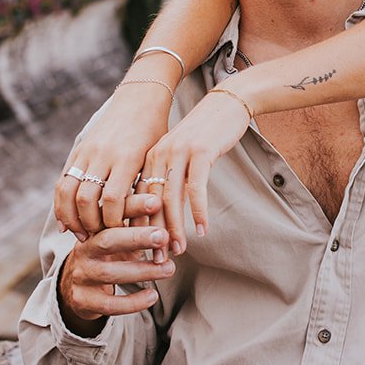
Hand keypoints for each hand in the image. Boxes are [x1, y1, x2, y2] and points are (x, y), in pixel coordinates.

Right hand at [55, 85, 172, 237]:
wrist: (141, 98)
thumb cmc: (156, 133)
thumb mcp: (157, 159)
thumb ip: (148, 187)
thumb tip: (151, 225)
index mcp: (128, 158)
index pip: (114, 199)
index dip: (113, 223)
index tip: (118, 235)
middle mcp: (104, 154)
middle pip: (87, 199)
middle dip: (89, 224)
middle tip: (94, 240)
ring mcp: (88, 151)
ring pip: (68, 190)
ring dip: (70, 217)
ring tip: (79, 234)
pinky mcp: (79, 149)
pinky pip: (63, 180)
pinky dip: (61, 203)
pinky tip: (66, 220)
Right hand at [57, 191, 174, 336]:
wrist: (74, 288)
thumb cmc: (107, 255)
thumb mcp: (119, 237)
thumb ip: (138, 223)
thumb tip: (168, 207)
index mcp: (94, 228)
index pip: (112, 212)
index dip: (134, 205)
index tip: (156, 201)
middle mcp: (84, 249)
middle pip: (108, 240)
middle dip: (136, 237)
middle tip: (163, 236)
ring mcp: (81, 275)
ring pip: (111, 273)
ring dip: (143, 271)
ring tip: (169, 269)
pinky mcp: (83, 300)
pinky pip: (109, 304)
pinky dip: (133, 301)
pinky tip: (152, 296)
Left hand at [141, 85, 252, 248]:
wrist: (227, 104)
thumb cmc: (205, 133)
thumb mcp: (180, 156)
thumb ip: (169, 178)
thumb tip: (162, 212)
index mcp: (149, 158)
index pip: (136, 199)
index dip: (137, 228)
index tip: (140, 252)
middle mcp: (159, 155)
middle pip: (149, 202)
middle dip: (152, 234)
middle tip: (155, 260)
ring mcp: (179, 152)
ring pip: (171, 198)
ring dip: (174, 228)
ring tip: (178, 250)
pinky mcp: (200, 151)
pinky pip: (196, 188)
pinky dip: (198, 211)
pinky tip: (202, 230)